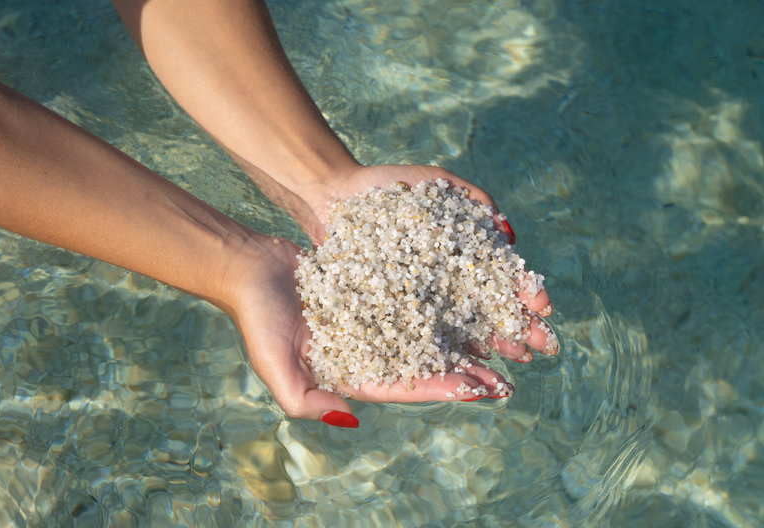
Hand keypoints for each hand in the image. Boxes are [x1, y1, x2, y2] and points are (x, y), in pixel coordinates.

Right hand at [225, 167, 554, 426]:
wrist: (249, 266)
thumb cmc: (258, 316)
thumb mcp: (276, 365)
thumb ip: (305, 399)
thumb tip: (350, 421)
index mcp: (355, 374)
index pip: (409, 385)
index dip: (447, 388)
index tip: (484, 389)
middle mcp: (374, 349)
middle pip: (431, 361)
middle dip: (471, 369)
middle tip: (514, 373)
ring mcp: (379, 318)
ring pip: (435, 328)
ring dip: (470, 334)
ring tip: (509, 338)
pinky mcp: (381, 286)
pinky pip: (423, 294)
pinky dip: (450, 297)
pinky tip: (479, 294)